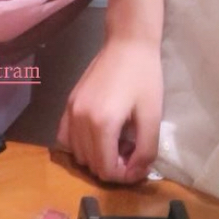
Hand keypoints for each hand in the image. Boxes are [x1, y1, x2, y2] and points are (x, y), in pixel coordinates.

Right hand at [56, 34, 163, 183]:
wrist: (128, 42)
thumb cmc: (144, 76)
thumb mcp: (153, 114)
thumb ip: (146, 149)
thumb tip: (136, 173)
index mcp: (102, 124)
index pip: (106, 169)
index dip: (125, 176)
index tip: (139, 165)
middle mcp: (80, 120)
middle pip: (91, 164)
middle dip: (112, 167)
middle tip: (132, 152)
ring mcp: (70, 111)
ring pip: (77, 154)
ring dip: (97, 157)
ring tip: (117, 143)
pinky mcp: (68, 103)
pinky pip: (65, 137)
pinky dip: (79, 145)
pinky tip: (97, 136)